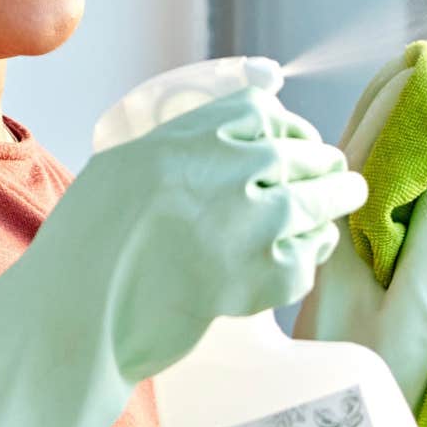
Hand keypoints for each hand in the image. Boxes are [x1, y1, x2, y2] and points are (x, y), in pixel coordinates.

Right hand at [55, 85, 366, 380]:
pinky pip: (308, 256)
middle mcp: (227, 167)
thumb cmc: (90, 247)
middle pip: (302, 150)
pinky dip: (309, 255)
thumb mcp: (124, 167)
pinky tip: (301, 255)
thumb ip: (179, 145)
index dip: (286, 126)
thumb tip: (232, 131)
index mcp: (187, 136)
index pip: (264, 111)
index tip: (293, 139)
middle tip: (334, 170)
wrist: (79, 315)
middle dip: (321, 160)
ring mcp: (252, 221)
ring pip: (321, 197)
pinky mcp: (264, 275)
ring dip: (338, 197)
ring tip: (348, 195)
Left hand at [295, 58, 426, 404]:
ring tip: (408, 102)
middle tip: (415, 67)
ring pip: (351, 188)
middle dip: (383, 114)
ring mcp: (332, 263)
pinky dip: (380, 181)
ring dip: (381, 143)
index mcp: (341, 244)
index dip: (392, 111)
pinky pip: (358, 216)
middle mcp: (328, 244)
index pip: (365, 157)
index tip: (417, 67)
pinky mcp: (341, 285)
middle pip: (351, 161)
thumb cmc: (374, 387)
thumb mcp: (414, 321)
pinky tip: (401, 175)